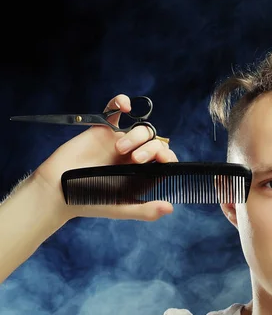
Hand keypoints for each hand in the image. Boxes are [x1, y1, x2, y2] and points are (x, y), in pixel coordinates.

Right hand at [33, 94, 178, 221]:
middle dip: (150, 148)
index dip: (168, 157)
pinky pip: (113, 111)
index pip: (165, 160)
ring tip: (119, 149)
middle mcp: (134, 157)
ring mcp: (120, 142)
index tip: (163, 159)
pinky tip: (125, 106)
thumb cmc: (89, 201)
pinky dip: (120, 103)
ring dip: (136, 136)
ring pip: (140, 129)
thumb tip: (170, 208)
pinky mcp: (102, 131)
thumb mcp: (121, 209)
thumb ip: (146, 211)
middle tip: (136, 159)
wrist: (58, 190)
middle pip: (155, 142)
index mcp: (142, 174)